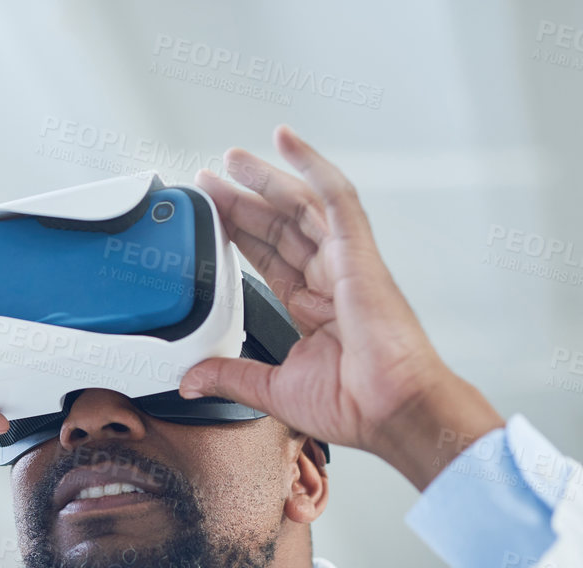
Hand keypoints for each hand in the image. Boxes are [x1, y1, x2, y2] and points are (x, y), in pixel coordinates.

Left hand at [180, 125, 503, 489]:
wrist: (392, 410)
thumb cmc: (355, 404)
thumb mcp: (273, 391)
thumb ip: (230, 377)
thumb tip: (191, 381)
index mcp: (314, 307)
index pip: (269, 257)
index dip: (240, 232)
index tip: (212, 213)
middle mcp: (330, 279)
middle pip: (280, 225)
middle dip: (243, 200)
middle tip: (210, 177)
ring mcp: (346, 262)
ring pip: (301, 205)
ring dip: (266, 178)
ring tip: (232, 159)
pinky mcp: (358, 253)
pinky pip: (335, 197)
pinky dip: (312, 165)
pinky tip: (286, 141)